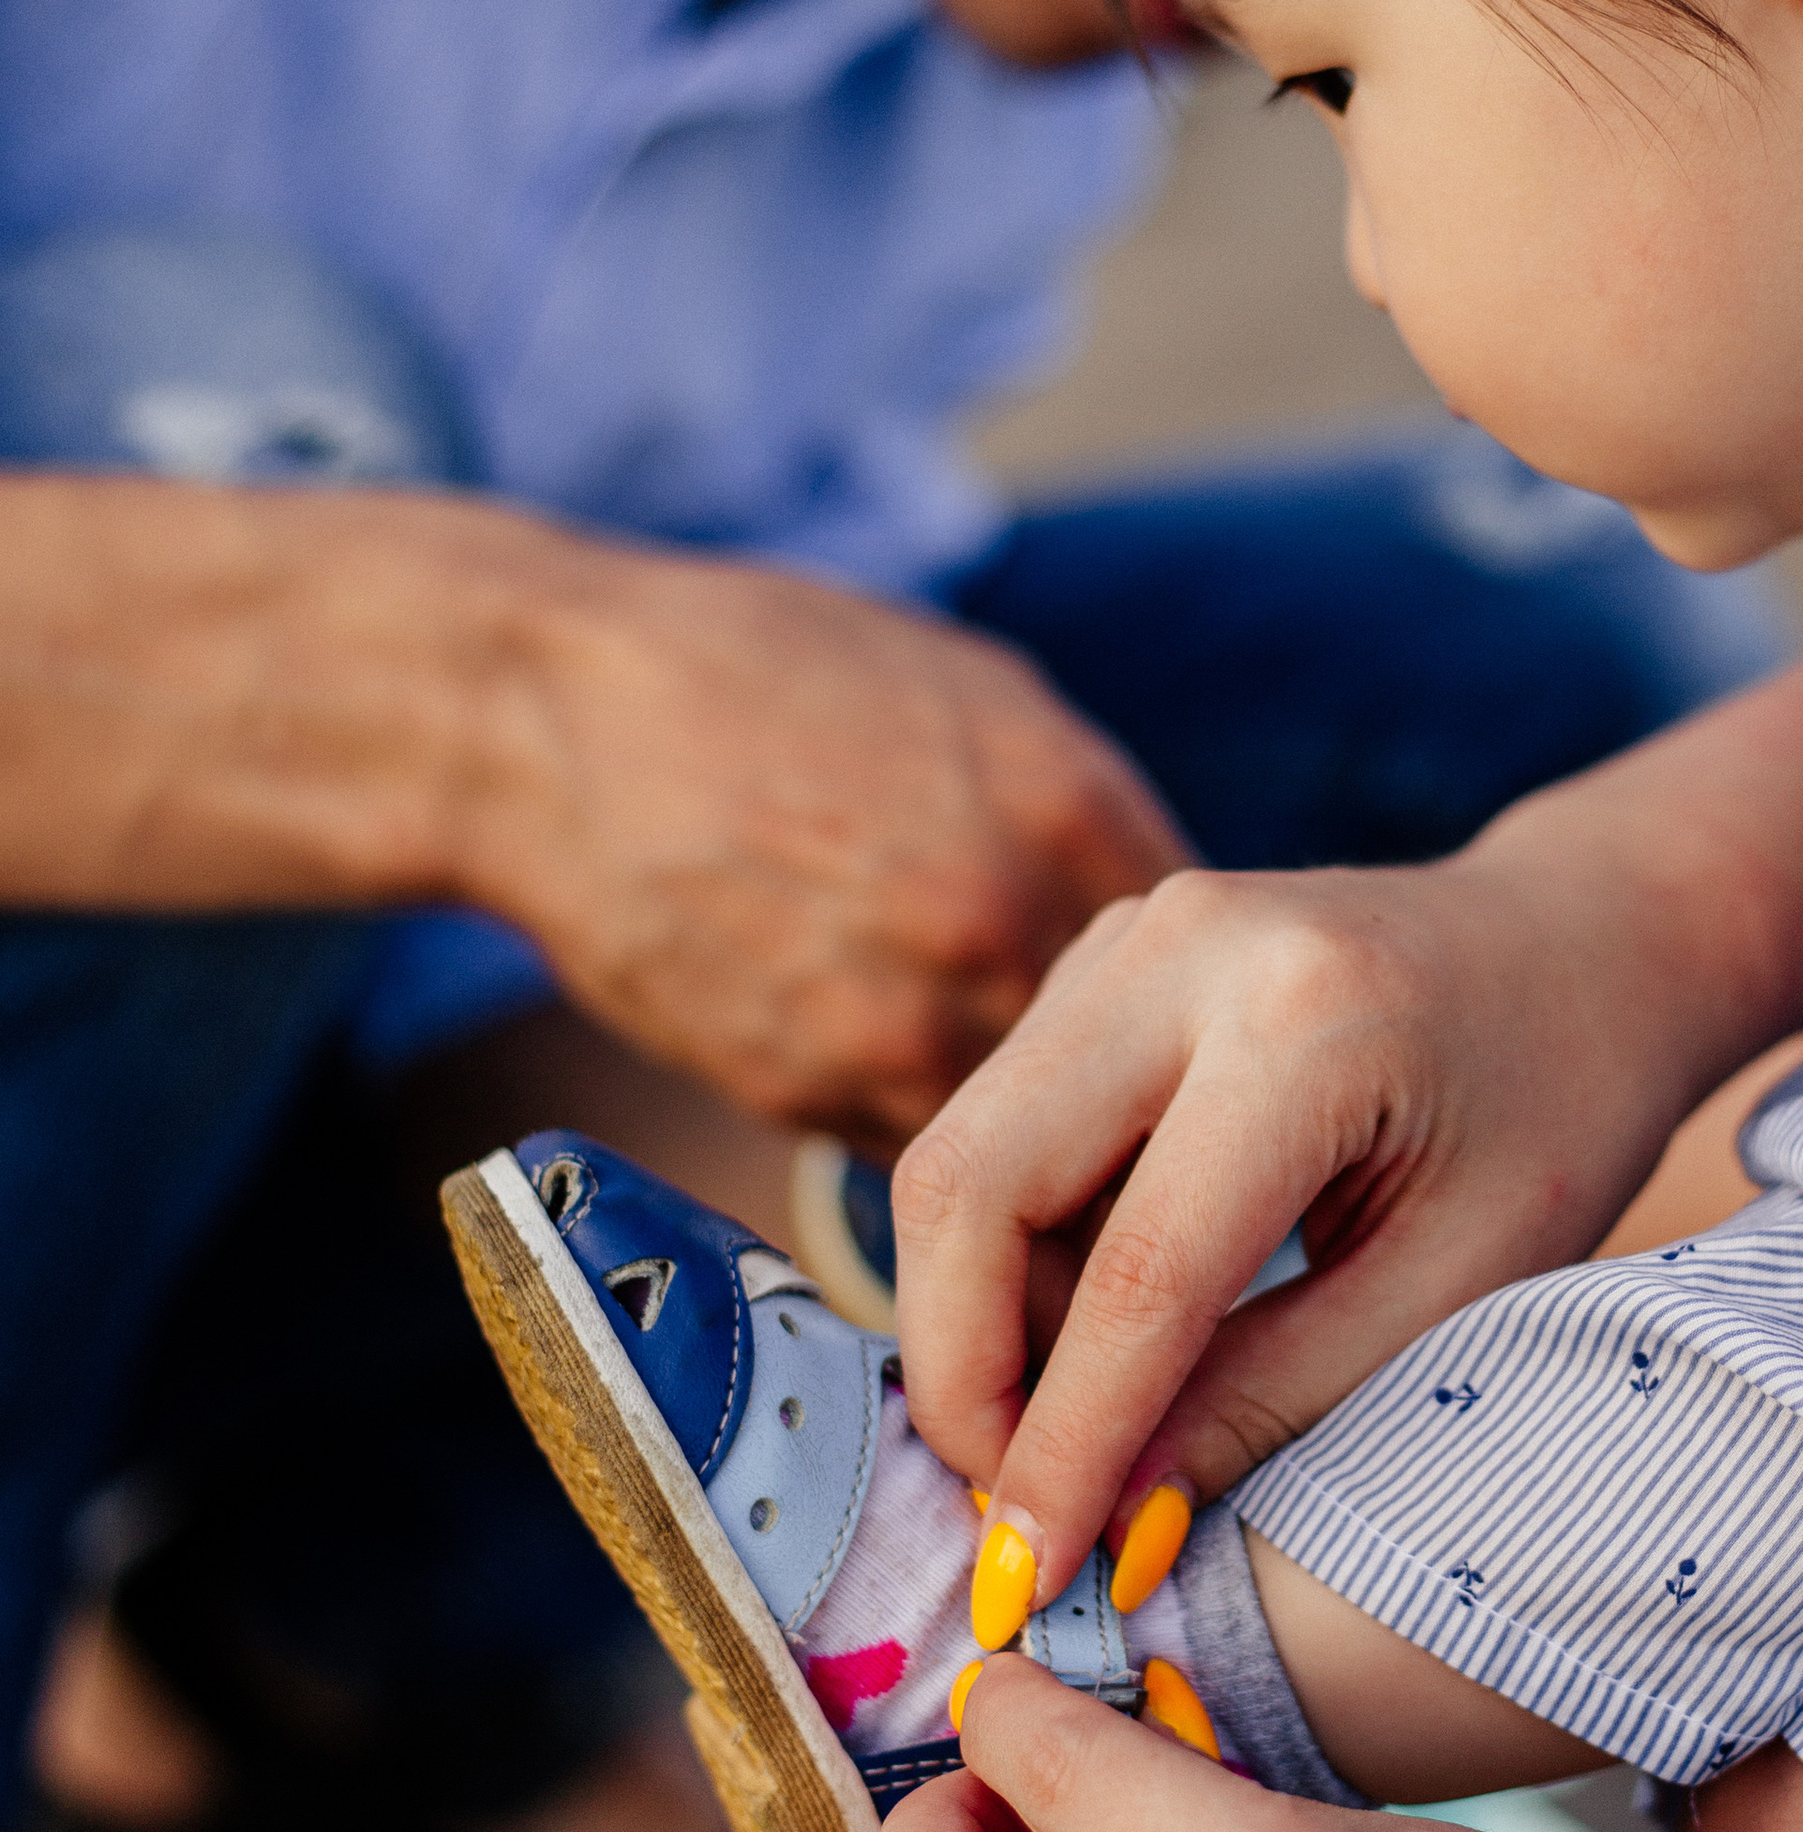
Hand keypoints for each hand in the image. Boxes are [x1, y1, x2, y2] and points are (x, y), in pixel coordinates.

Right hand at [476, 543, 1188, 1145]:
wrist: (557, 713)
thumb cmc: (764, 674)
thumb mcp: (970, 693)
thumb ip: (1083, 810)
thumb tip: (1175, 920)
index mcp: (1066, 812)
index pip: (1214, 967)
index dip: (1217, 1012)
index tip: (1212, 1037)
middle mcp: (998, 928)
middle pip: (1144, 1074)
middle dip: (1149, 1098)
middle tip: (1146, 1110)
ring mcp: (896, 1021)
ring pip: (1039, 1145)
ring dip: (1052, 1152)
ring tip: (1048, 1130)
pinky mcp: (804, 1089)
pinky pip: (922, 1157)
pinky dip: (945, 1151)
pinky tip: (927, 1100)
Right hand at [893, 821, 1721, 1601]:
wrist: (1588, 937)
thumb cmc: (1562, 1112)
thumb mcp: (1458, 1281)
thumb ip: (1274, 1397)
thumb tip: (1109, 1527)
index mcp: (1309, 1019)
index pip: (1140, 1269)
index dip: (1067, 1444)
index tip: (1030, 1583)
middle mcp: (1186, 949)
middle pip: (972, 1184)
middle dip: (964, 1375)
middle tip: (1013, 1510)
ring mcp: (1126, 938)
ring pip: (960, 1157)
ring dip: (985, 1321)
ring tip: (1085, 1424)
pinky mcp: (1099, 963)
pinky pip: (1000, 1127)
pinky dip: (1019, 1255)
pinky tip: (1106, 1329)